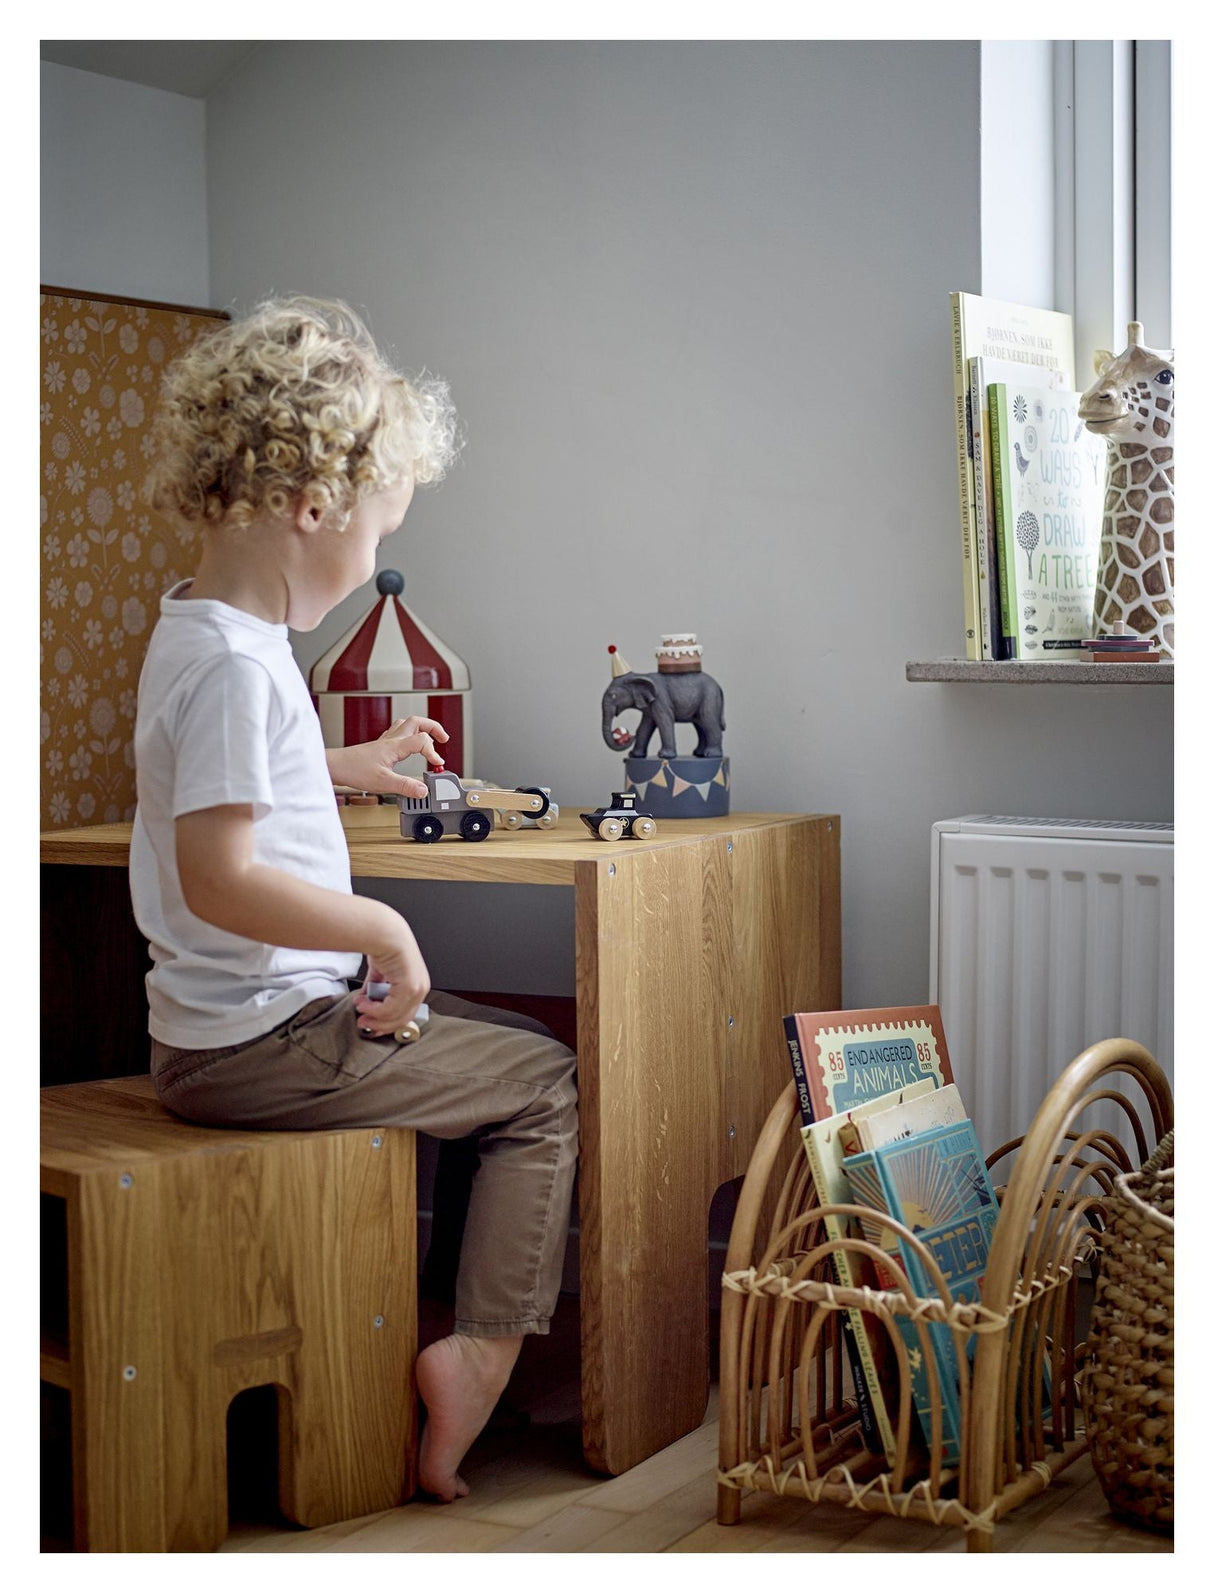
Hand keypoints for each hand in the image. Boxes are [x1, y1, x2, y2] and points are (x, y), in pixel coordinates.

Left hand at [327, 717, 448, 797]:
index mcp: (395, 746)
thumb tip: (423, 790)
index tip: (437, 765)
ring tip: (430, 738)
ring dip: (422, 728)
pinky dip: (408, 735)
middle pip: (418, 722)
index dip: (433, 752)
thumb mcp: (382, 782)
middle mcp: (391, 740)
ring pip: (407, 724)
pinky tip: (407, 746)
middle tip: (444, 739)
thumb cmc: (353, 770)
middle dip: (434, 727)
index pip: (422, 741)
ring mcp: (384, 741)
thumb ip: (405, 786)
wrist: (334, 766)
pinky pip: (397, 732)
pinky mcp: (378, 746)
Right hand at [353, 913, 430, 1036]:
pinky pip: (389, 1009)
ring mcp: (417, 989)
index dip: (387, 1022)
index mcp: (417, 984)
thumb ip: (376, 987)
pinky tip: (362, 1003)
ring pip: (395, 1017)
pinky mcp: (409, 988)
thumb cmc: (384, 946)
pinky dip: (373, 1010)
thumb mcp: (381, 971)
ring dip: (373, 1016)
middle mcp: (421, 988)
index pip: (406, 1012)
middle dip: (379, 1024)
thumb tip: (366, 1001)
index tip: (371, 1024)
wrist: (384, 933)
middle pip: (402, 1019)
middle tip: (362, 1022)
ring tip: (359, 1009)